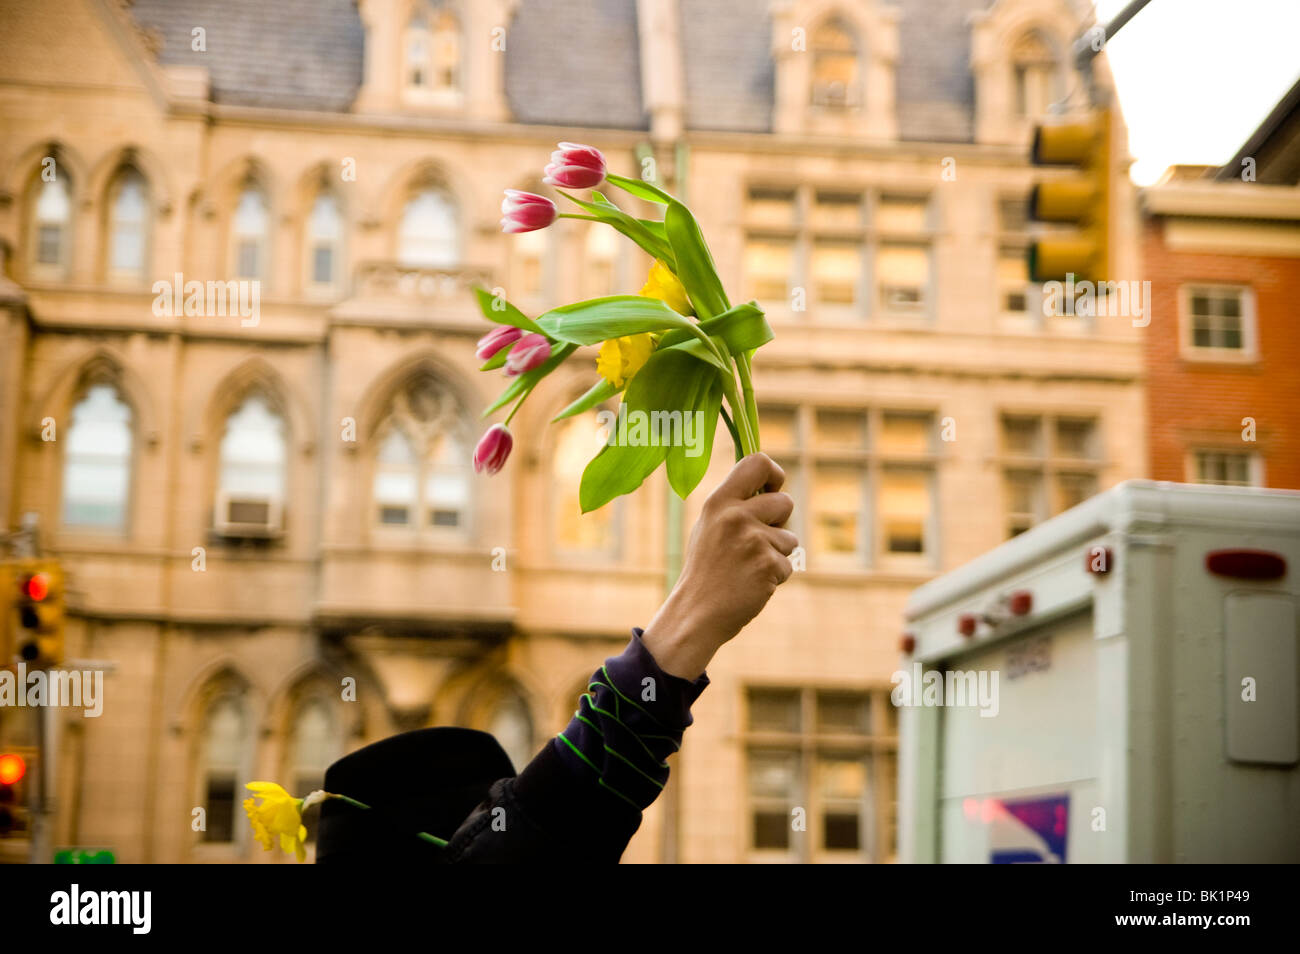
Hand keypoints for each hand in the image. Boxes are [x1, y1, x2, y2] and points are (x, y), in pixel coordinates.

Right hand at [640, 454, 797, 679]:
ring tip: (747, 567)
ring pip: (789, 538)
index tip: (773, 487)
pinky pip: (788, 564)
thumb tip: (768, 486)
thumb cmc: (705, 570)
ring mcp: (754, 541)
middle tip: (756, 541)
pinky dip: (775, 576)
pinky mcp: (768, 565)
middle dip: (779, 522)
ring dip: (777, 553)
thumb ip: (734, 505)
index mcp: (719, 502)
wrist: (696, 613)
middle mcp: (736, 516)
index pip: (757, 462)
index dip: (774, 473)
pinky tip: (751, 583)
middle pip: (785, 502)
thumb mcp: (709, 527)